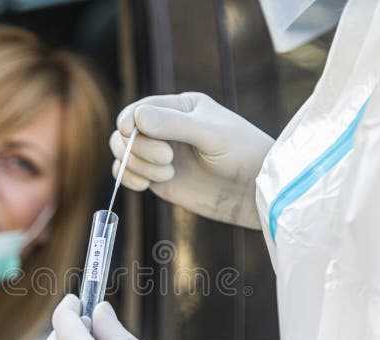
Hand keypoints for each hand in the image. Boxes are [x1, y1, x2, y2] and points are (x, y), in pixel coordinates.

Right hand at [110, 92, 272, 228]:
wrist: (254, 192)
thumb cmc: (242, 154)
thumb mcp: (210, 134)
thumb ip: (173, 124)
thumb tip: (135, 118)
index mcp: (179, 107)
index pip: (138, 109)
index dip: (130, 123)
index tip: (136, 134)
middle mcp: (165, 128)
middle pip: (125, 132)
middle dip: (138, 147)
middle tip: (167, 160)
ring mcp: (160, 155)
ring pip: (125, 153)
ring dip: (137, 165)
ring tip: (167, 175)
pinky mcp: (158, 178)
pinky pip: (128, 174)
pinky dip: (128, 178)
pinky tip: (144, 185)